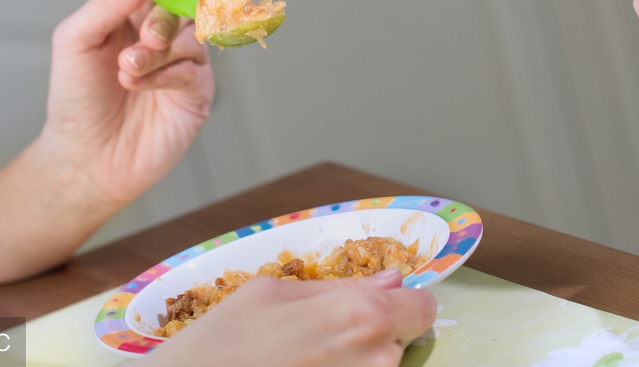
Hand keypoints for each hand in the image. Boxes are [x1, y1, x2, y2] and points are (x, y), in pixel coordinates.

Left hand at [40, 0, 214, 211]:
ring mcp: (187, 60)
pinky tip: (138, 86)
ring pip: (195, 34)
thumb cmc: (75, 98)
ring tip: (126, 70)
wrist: (82, 157)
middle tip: (143, 39)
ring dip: (158, 50)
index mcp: (139, 7)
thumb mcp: (76, 38)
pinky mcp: (199, 92)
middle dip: (165, 16)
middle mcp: (168, 29)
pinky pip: (195, 69)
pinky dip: (165, 74)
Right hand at [144, 269, 437, 366]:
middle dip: (372, 337)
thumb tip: (390, 279)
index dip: (402, 304)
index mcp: (361, 314)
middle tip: (320, 341)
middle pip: (400, 343)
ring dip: (352, 363)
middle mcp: (375, 359)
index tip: (380, 308)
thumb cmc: (217, 347)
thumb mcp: (269, 294)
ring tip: (302, 361)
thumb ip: (338, 286)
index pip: (422, 307)